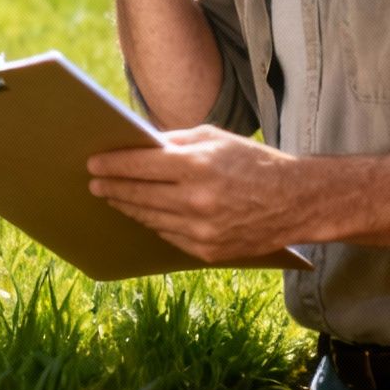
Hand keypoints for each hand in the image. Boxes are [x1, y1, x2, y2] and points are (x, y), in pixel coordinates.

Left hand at [87, 125, 312, 262]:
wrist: (296, 200)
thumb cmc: (252, 162)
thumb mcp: (215, 139)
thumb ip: (175, 143)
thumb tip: (138, 145)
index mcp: (198, 166)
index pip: (140, 165)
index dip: (112, 165)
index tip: (93, 164)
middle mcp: (197, 200)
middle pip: (139, 195)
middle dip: (112, 187)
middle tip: (94, 182)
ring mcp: (202, 229)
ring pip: (150, 218)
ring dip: (128, 207)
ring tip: (113, 197)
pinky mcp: (208, 251)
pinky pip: (169, 236)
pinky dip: (153, 224)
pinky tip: (142, 214)